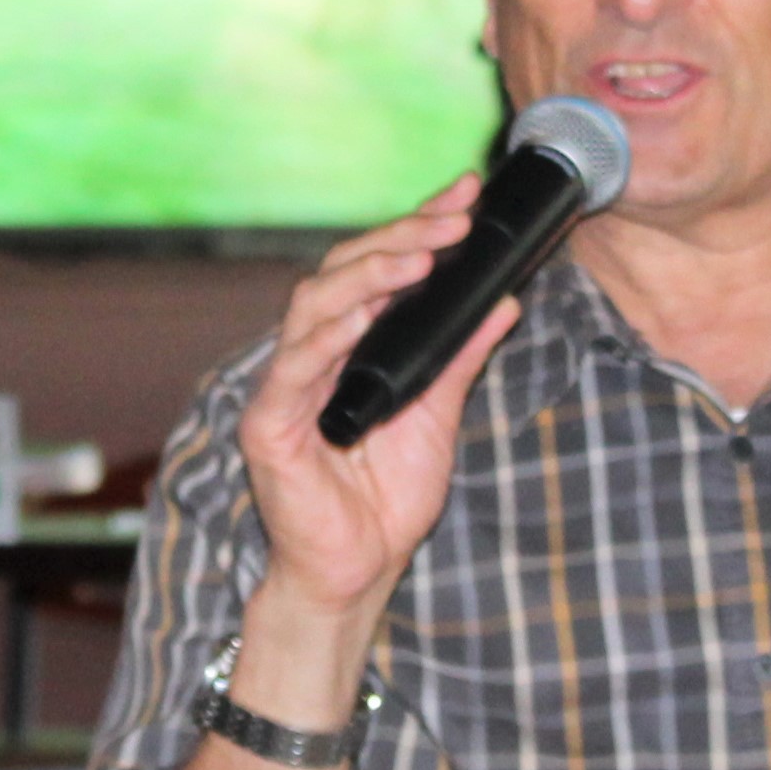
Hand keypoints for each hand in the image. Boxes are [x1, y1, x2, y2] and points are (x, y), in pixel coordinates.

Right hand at [233, 175, 515, 629]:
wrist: (358, 573)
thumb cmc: (385, 502)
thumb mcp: (438, 416)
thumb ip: (460, 357)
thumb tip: (502, 301)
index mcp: (348, 347)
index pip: (376, 268)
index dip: (416, 227)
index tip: (464, 197)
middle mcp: (312, 356)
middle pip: (342, 272)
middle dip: (399, 237)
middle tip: (452, 220)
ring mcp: (286, 388)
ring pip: (313, 305)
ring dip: (367, 275)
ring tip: (418, 257)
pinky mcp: (268, 426)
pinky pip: (292, 371)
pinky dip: (325, 339)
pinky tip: (360, 319)